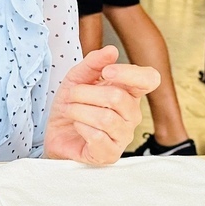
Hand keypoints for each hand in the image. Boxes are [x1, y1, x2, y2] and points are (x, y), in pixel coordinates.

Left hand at [44, 46, 160, 164]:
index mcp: (129, 93)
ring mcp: (123, 136)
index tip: (107, 72)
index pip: (150, 79)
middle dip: (85, 93)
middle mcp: (132, 114)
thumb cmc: (71, 105)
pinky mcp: (110, 154)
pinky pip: (97, 137)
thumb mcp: (77, 78)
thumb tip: (111, 51)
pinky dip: (81, 127)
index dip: (130, 73)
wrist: (55, 133)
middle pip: (118, 97)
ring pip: (106, 118)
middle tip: (72, 95)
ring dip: (79, 110)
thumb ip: (93, 63)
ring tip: (72, 111)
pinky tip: (78, 126)